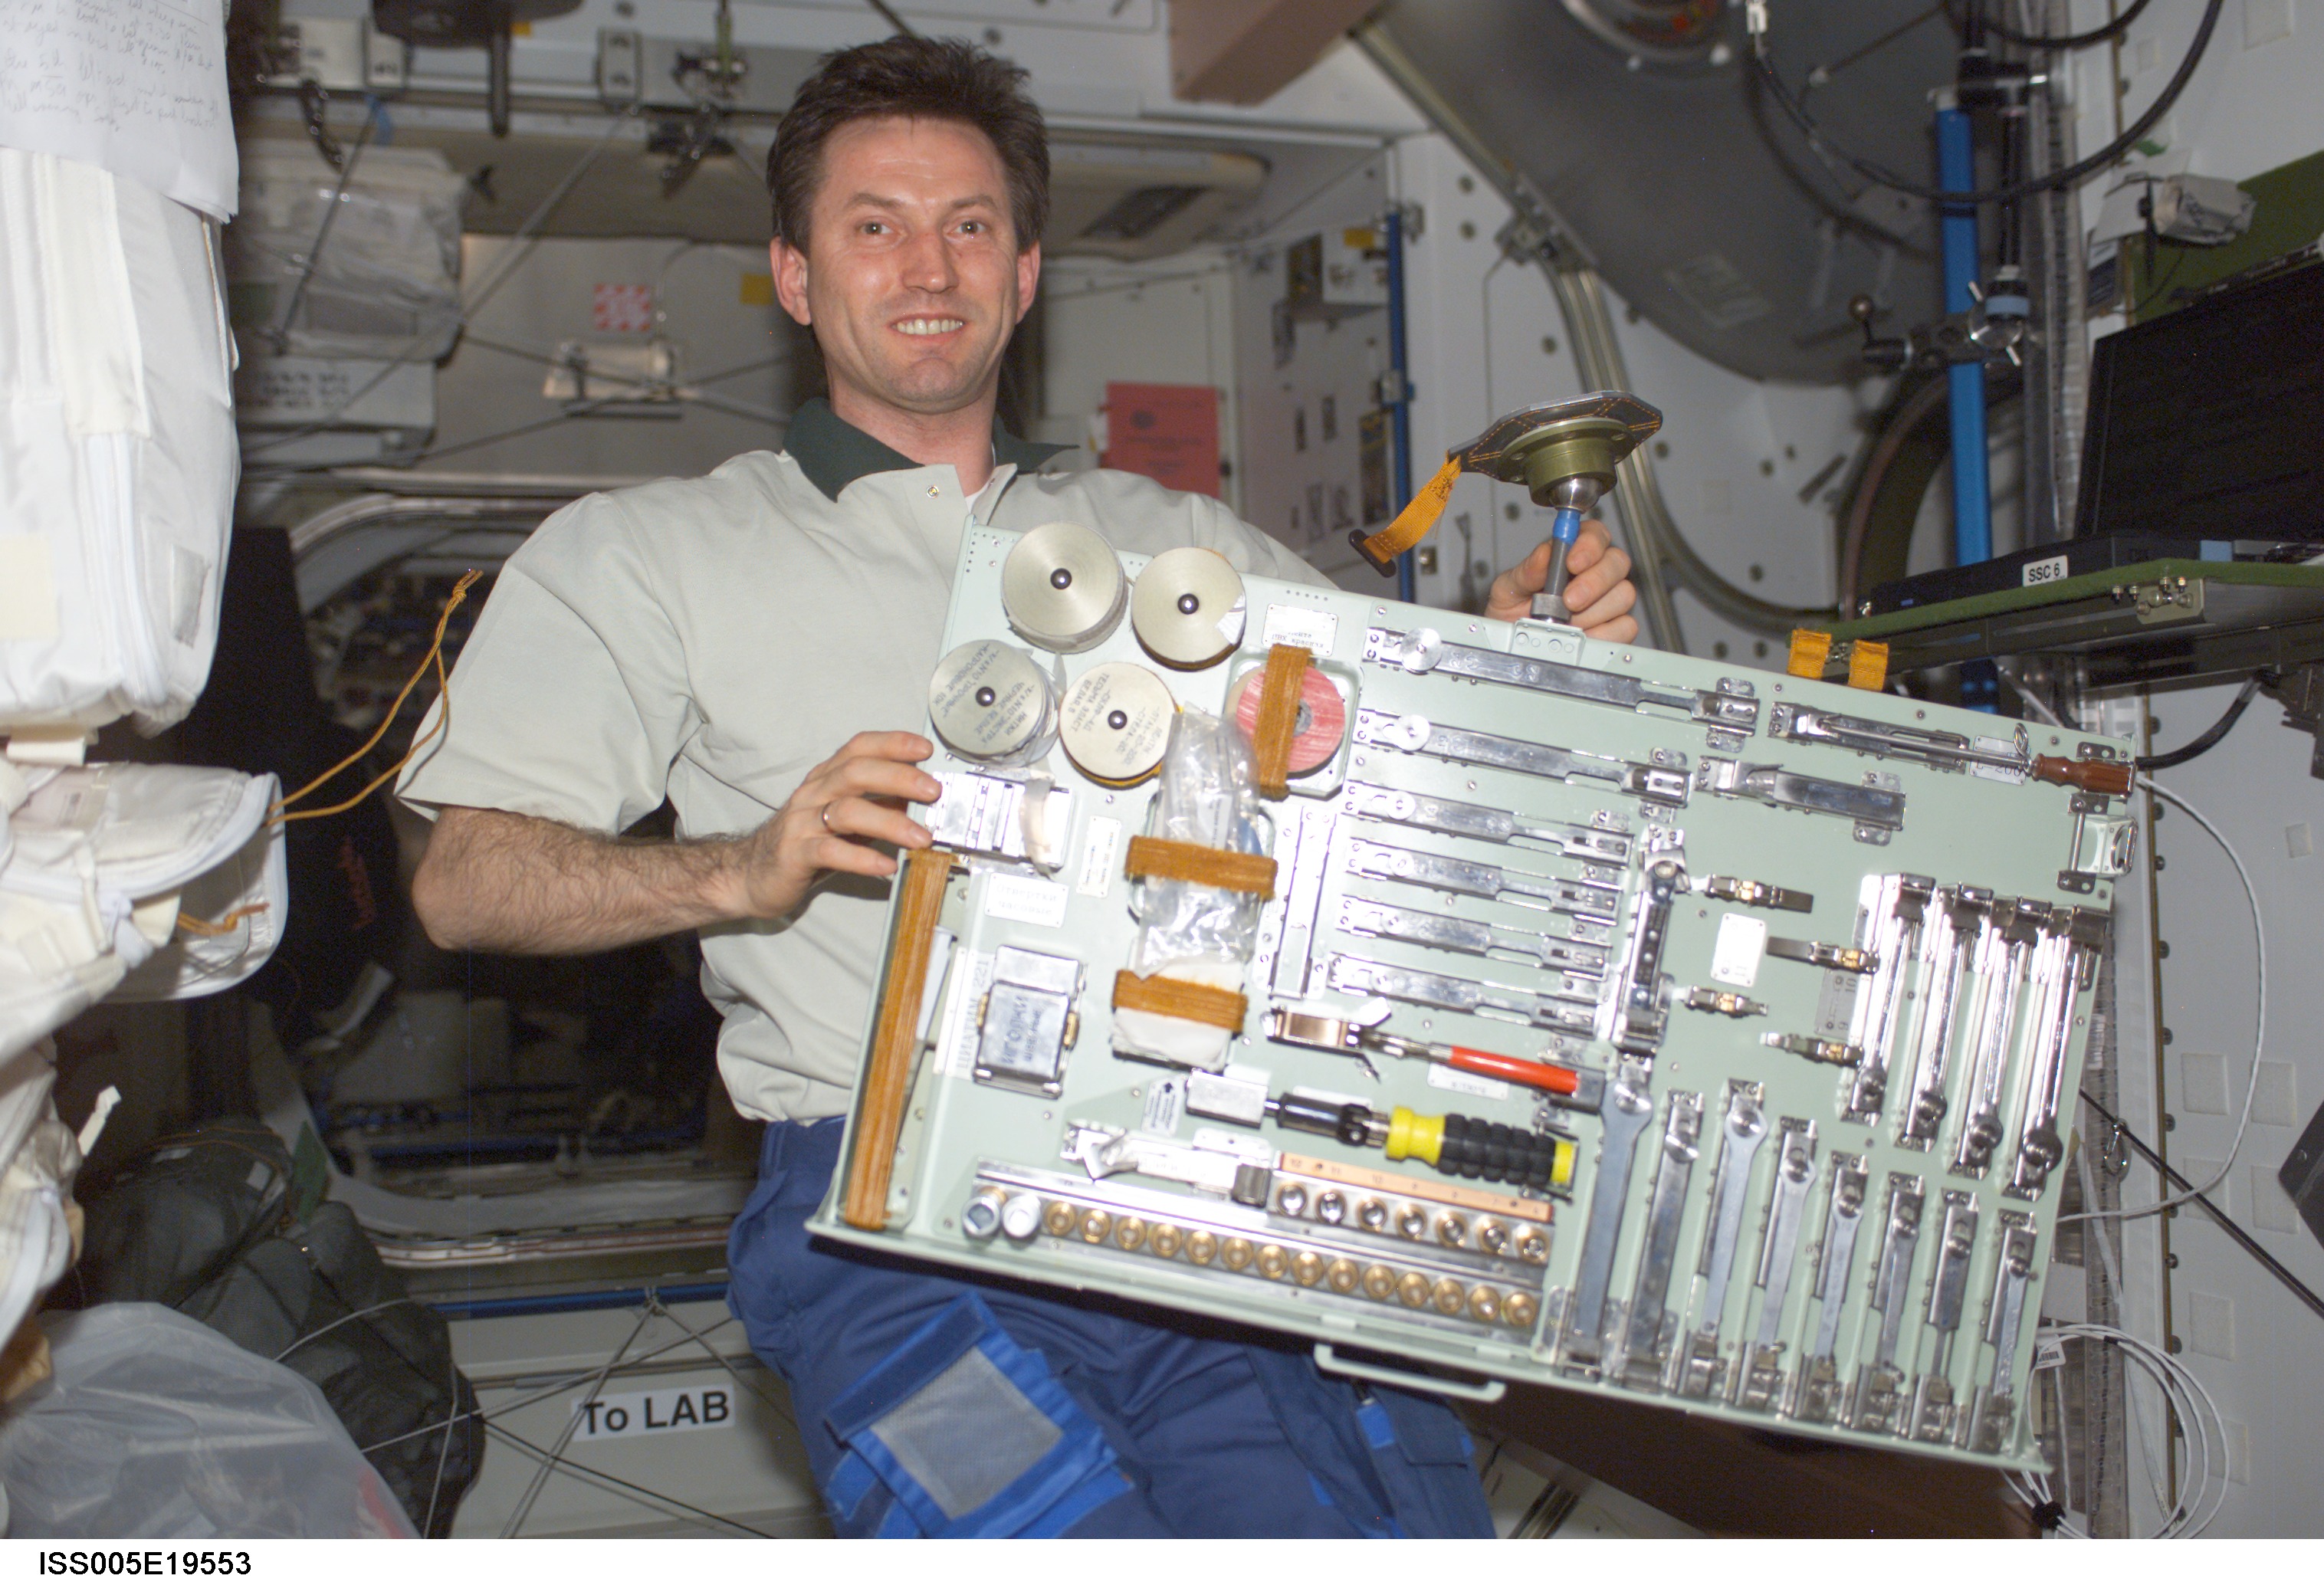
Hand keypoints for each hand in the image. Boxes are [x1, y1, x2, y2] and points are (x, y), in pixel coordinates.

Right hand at [720, 731, 939, 920]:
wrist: (752, 873)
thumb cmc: (806, 842)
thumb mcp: (845, 819)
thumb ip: (878, 805)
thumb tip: (922, 800)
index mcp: (827, 778)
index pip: (859, 748)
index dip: (892, 743)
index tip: (925, 749)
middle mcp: (813, 793)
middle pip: (856, 772)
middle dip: (899, 777)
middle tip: (933, 792)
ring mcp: (802, 823)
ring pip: (847, 811)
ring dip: (890, 822)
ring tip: (921, 838)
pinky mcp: (795, 855)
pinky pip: (830, 852)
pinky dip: (862, 858)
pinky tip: (886, 866)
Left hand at [1483, 518, 1639, 642]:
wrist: (1514, 644)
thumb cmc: (1512, 611)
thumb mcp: (1508, 588)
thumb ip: (1526, 571)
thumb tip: (1545, 554)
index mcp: (1572, 554)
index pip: (1595, 534)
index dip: (1590, 544)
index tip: (1573, 562)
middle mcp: (1596, 574)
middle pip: (1618, 562)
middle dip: (1594, 581)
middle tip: (1569, 599)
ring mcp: (1609, 601)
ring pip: (1623, 595)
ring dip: (1592, 612)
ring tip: (1565, 622)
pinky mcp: (1615, 629)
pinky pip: (1625, 626)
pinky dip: (1601, 633)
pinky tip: (1580, 635)